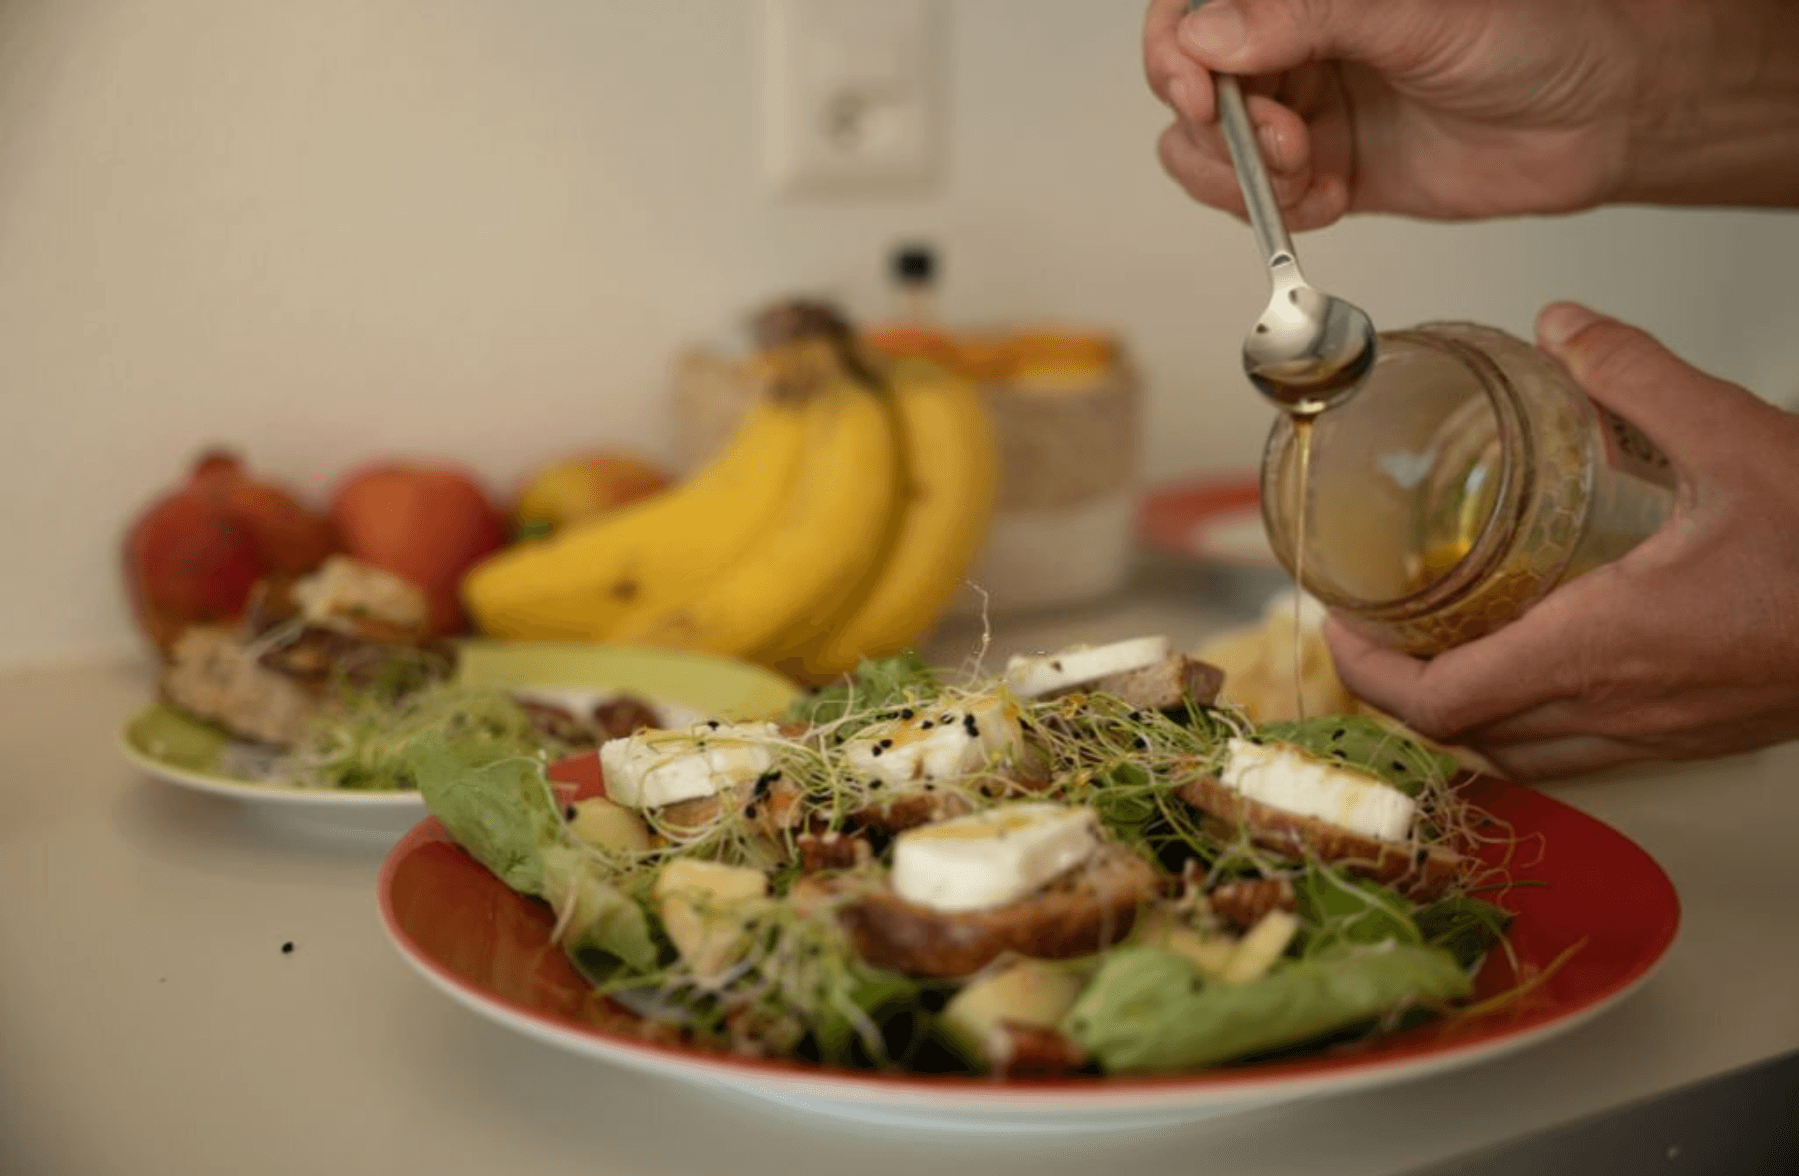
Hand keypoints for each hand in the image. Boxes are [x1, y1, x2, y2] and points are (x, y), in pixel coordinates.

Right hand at [1143, 0, 1798, 228]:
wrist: (1599, 117)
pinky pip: (1251, 198)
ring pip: (1203, 149)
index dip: (1175, 50)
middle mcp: (1290, 40)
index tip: (1200, 91)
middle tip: (1283, 142)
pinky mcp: (1318, 171)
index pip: (1191, 9)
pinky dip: (1273, 211)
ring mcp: (1299, 106)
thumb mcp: (1418, 16)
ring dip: (1240, 175)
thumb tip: (1209, 36)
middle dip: (1219, 126)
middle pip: (1184, 83)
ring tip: (1311, 173)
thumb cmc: (1535, 36)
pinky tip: (1331, 197)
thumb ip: (1310, 17)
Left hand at [1325, 303, 1798, 780]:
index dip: (1368, 671)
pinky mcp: (1694, 739)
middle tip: (1374, 627)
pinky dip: (1529, 724)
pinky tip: (1538, 665)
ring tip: (1438, 645)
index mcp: (1603, 647)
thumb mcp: (1742, 438)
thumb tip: (1567, 327)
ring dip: (1463, 712)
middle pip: (1465, 736)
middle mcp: (1618, 710)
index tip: (1337, 624)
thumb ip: (1640, 377)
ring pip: (1520, 756)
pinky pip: (1577, 756)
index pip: (1443, 700)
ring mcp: (1659, 737)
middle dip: (1401, 689)